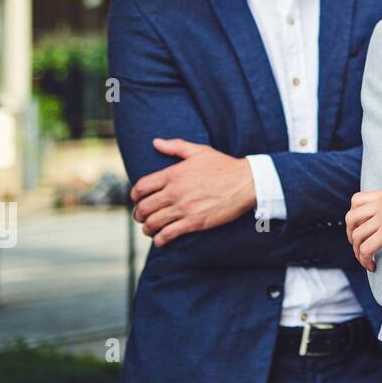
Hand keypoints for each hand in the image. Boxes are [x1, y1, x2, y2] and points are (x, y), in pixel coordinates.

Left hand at [130, 138, 255, 246]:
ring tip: (150, 229)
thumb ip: (175, 146)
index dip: (134, 196)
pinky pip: (168, 234)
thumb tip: (155, 142)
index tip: (137, 200)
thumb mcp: (200, 151)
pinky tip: (161, 240)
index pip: (141, 187)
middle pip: (143, 207)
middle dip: (139, 214)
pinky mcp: (194, 222)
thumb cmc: (224, 166)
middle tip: (142, 217)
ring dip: (147, 228)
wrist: (246, 183)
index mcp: (173, 174)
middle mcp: (175, 192)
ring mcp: (184, 208)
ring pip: (153, 223)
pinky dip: (160, 240)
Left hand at [345, 186, 381, 270]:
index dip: (355, 218)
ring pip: (357, 236)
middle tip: (361, 248)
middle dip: (351, 235)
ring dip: (358, 252)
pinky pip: (366, 248)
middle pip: (351, 217)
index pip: (358, 200)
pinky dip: (365, 259)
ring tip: (368, 262)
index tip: (363, 231)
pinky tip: (374, 267)